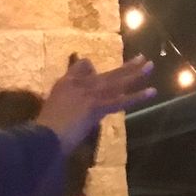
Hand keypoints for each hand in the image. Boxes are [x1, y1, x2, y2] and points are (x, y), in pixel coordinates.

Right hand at [37, 56, 155, 152]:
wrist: (43, 137)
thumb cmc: (44, 131)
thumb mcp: (50, 112)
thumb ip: (62, 104)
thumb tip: (74, 107)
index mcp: (66, 84)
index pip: (83, 67)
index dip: (92, 69)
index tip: (97, 70)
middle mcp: (79, 84)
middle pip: (106, 73)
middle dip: (125, 67)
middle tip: (142, 58)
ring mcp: (88, 93)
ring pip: (116, 81)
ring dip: (135, 73)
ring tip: (150, 65)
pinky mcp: (96, 106)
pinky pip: (120, 100)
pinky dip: (137, 96)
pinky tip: (151, 91)